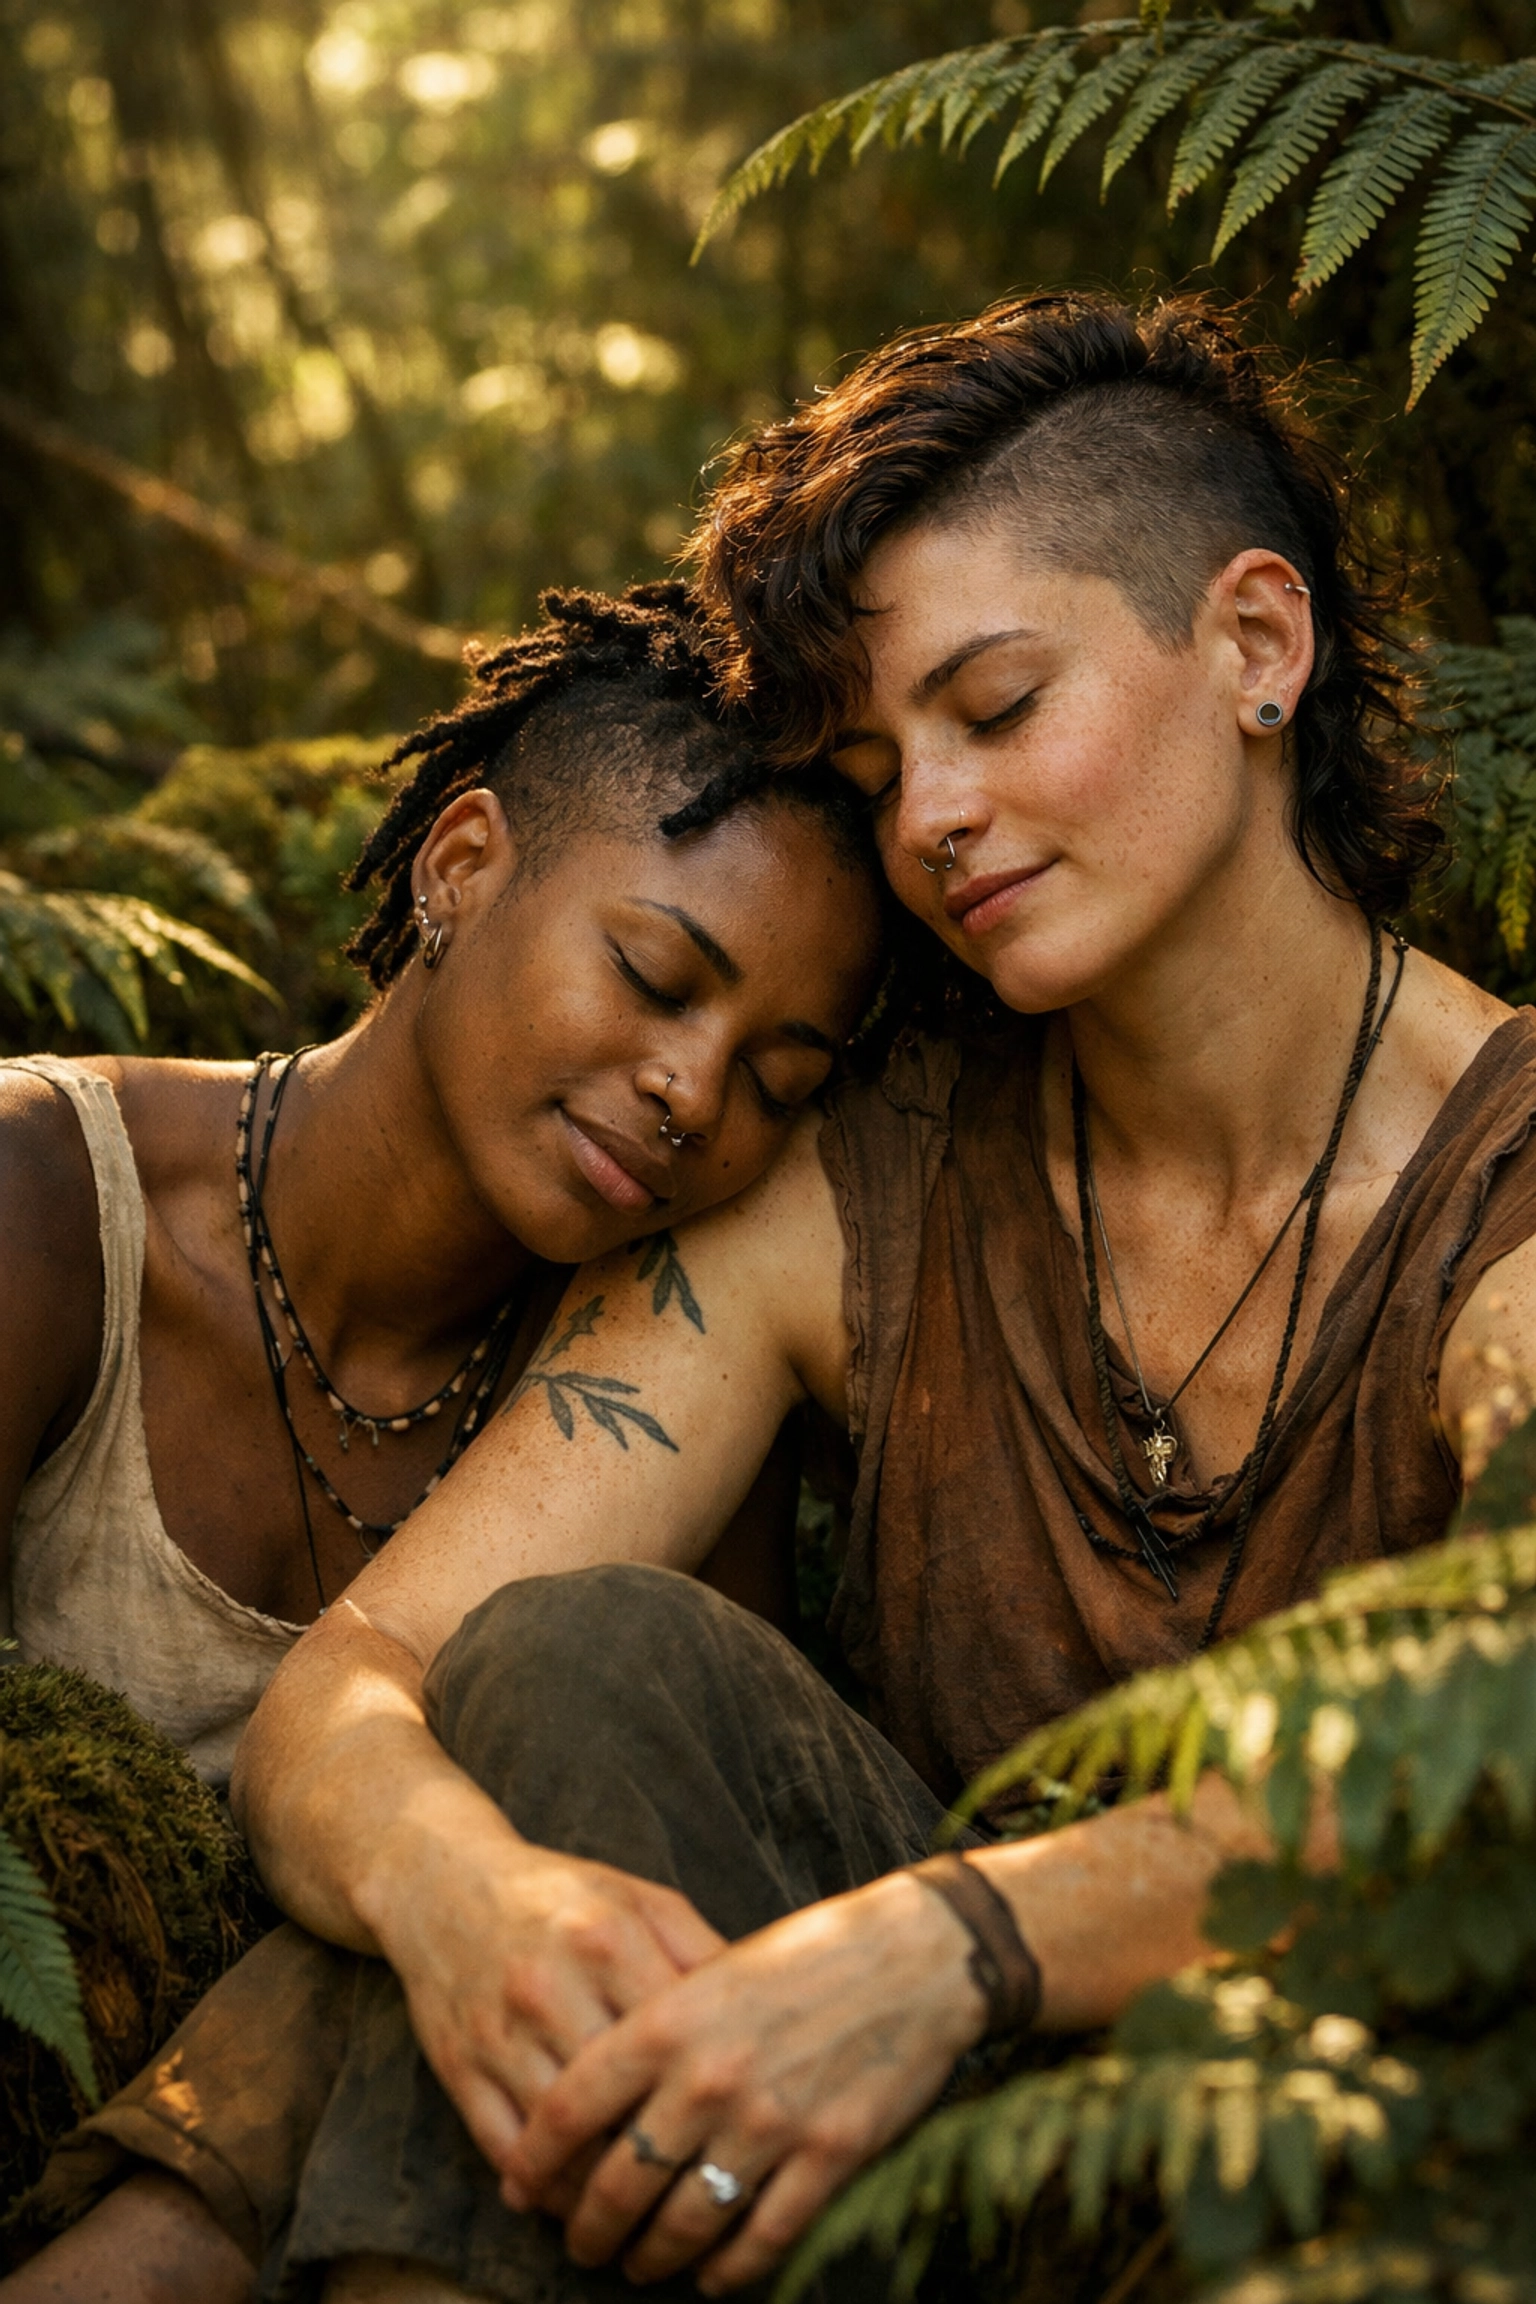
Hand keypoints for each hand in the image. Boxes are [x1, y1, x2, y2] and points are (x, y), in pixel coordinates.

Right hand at [369, 1835, 725, 2179]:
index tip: (741, 2118)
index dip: (714, 2085)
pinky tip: (574, 2196)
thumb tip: (765, 2018)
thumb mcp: (640, 1899)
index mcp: (608, 1937)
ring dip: (605, 2183)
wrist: (444, 1883)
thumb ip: (702, 1951)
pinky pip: (505, 2147)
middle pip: (621, 2096)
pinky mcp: (457, 2065)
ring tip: (643, 2203)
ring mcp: (499, 2030)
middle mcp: (551, 1984)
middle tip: (699, 2180)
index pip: (677, 2036)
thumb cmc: (563, 1898)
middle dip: (664, 2148)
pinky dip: (542, 2185)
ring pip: (564, 2138)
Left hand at [504, 1870, 987, 2293]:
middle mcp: (709, 2077)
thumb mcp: (713, 1967)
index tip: (520, 2187)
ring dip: (651, 2256)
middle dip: (588, 2226)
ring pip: (683, 2223)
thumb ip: (656, 2024)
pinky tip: (712, 2274)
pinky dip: (728, 2269)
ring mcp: (770, 2123)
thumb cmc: (809, 1954)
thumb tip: (594, 2090)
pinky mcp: (827, 2158)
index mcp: (670, 2019)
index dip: (533, 2160)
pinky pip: (761, 2239)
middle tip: (579, 2242)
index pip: (569, 2108)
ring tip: (638, 2263)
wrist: (915, 1957)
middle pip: (617, 2182)